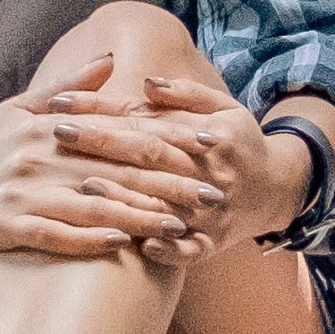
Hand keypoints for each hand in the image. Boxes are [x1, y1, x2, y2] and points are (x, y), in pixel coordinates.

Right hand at [0, 69, 223, 260]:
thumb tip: (108, 60)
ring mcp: (22, 190)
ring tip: (182, 226)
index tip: (207, 148)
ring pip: (93, 203)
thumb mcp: (17, 110)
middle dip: (170, 182)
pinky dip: (89, 239)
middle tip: (213, 194)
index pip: (120, 131)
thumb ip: (67, 90)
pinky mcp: (4, 224)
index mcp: (49, 125)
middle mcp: (39, 153)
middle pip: (117, 169)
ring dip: (141, 216)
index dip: (168, 140)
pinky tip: (123, 244)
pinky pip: (54, 233)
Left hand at [41, 28, 296, 232]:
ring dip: (126, 198)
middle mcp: (208, 172)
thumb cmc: (239, 143)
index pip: (145, 121)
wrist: (278, 189)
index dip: (102, 111)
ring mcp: (210, 211)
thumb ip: (186, 93)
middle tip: (56, 134)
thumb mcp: (223, 107)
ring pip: (164, 204)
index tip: (60, 103)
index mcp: (208, 135)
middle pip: (148, 156)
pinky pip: (190, 251)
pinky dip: (168, 250)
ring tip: (84, 189)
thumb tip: (147, 82)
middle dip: (101, 144)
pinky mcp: (214, 243)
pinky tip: (141, 246)